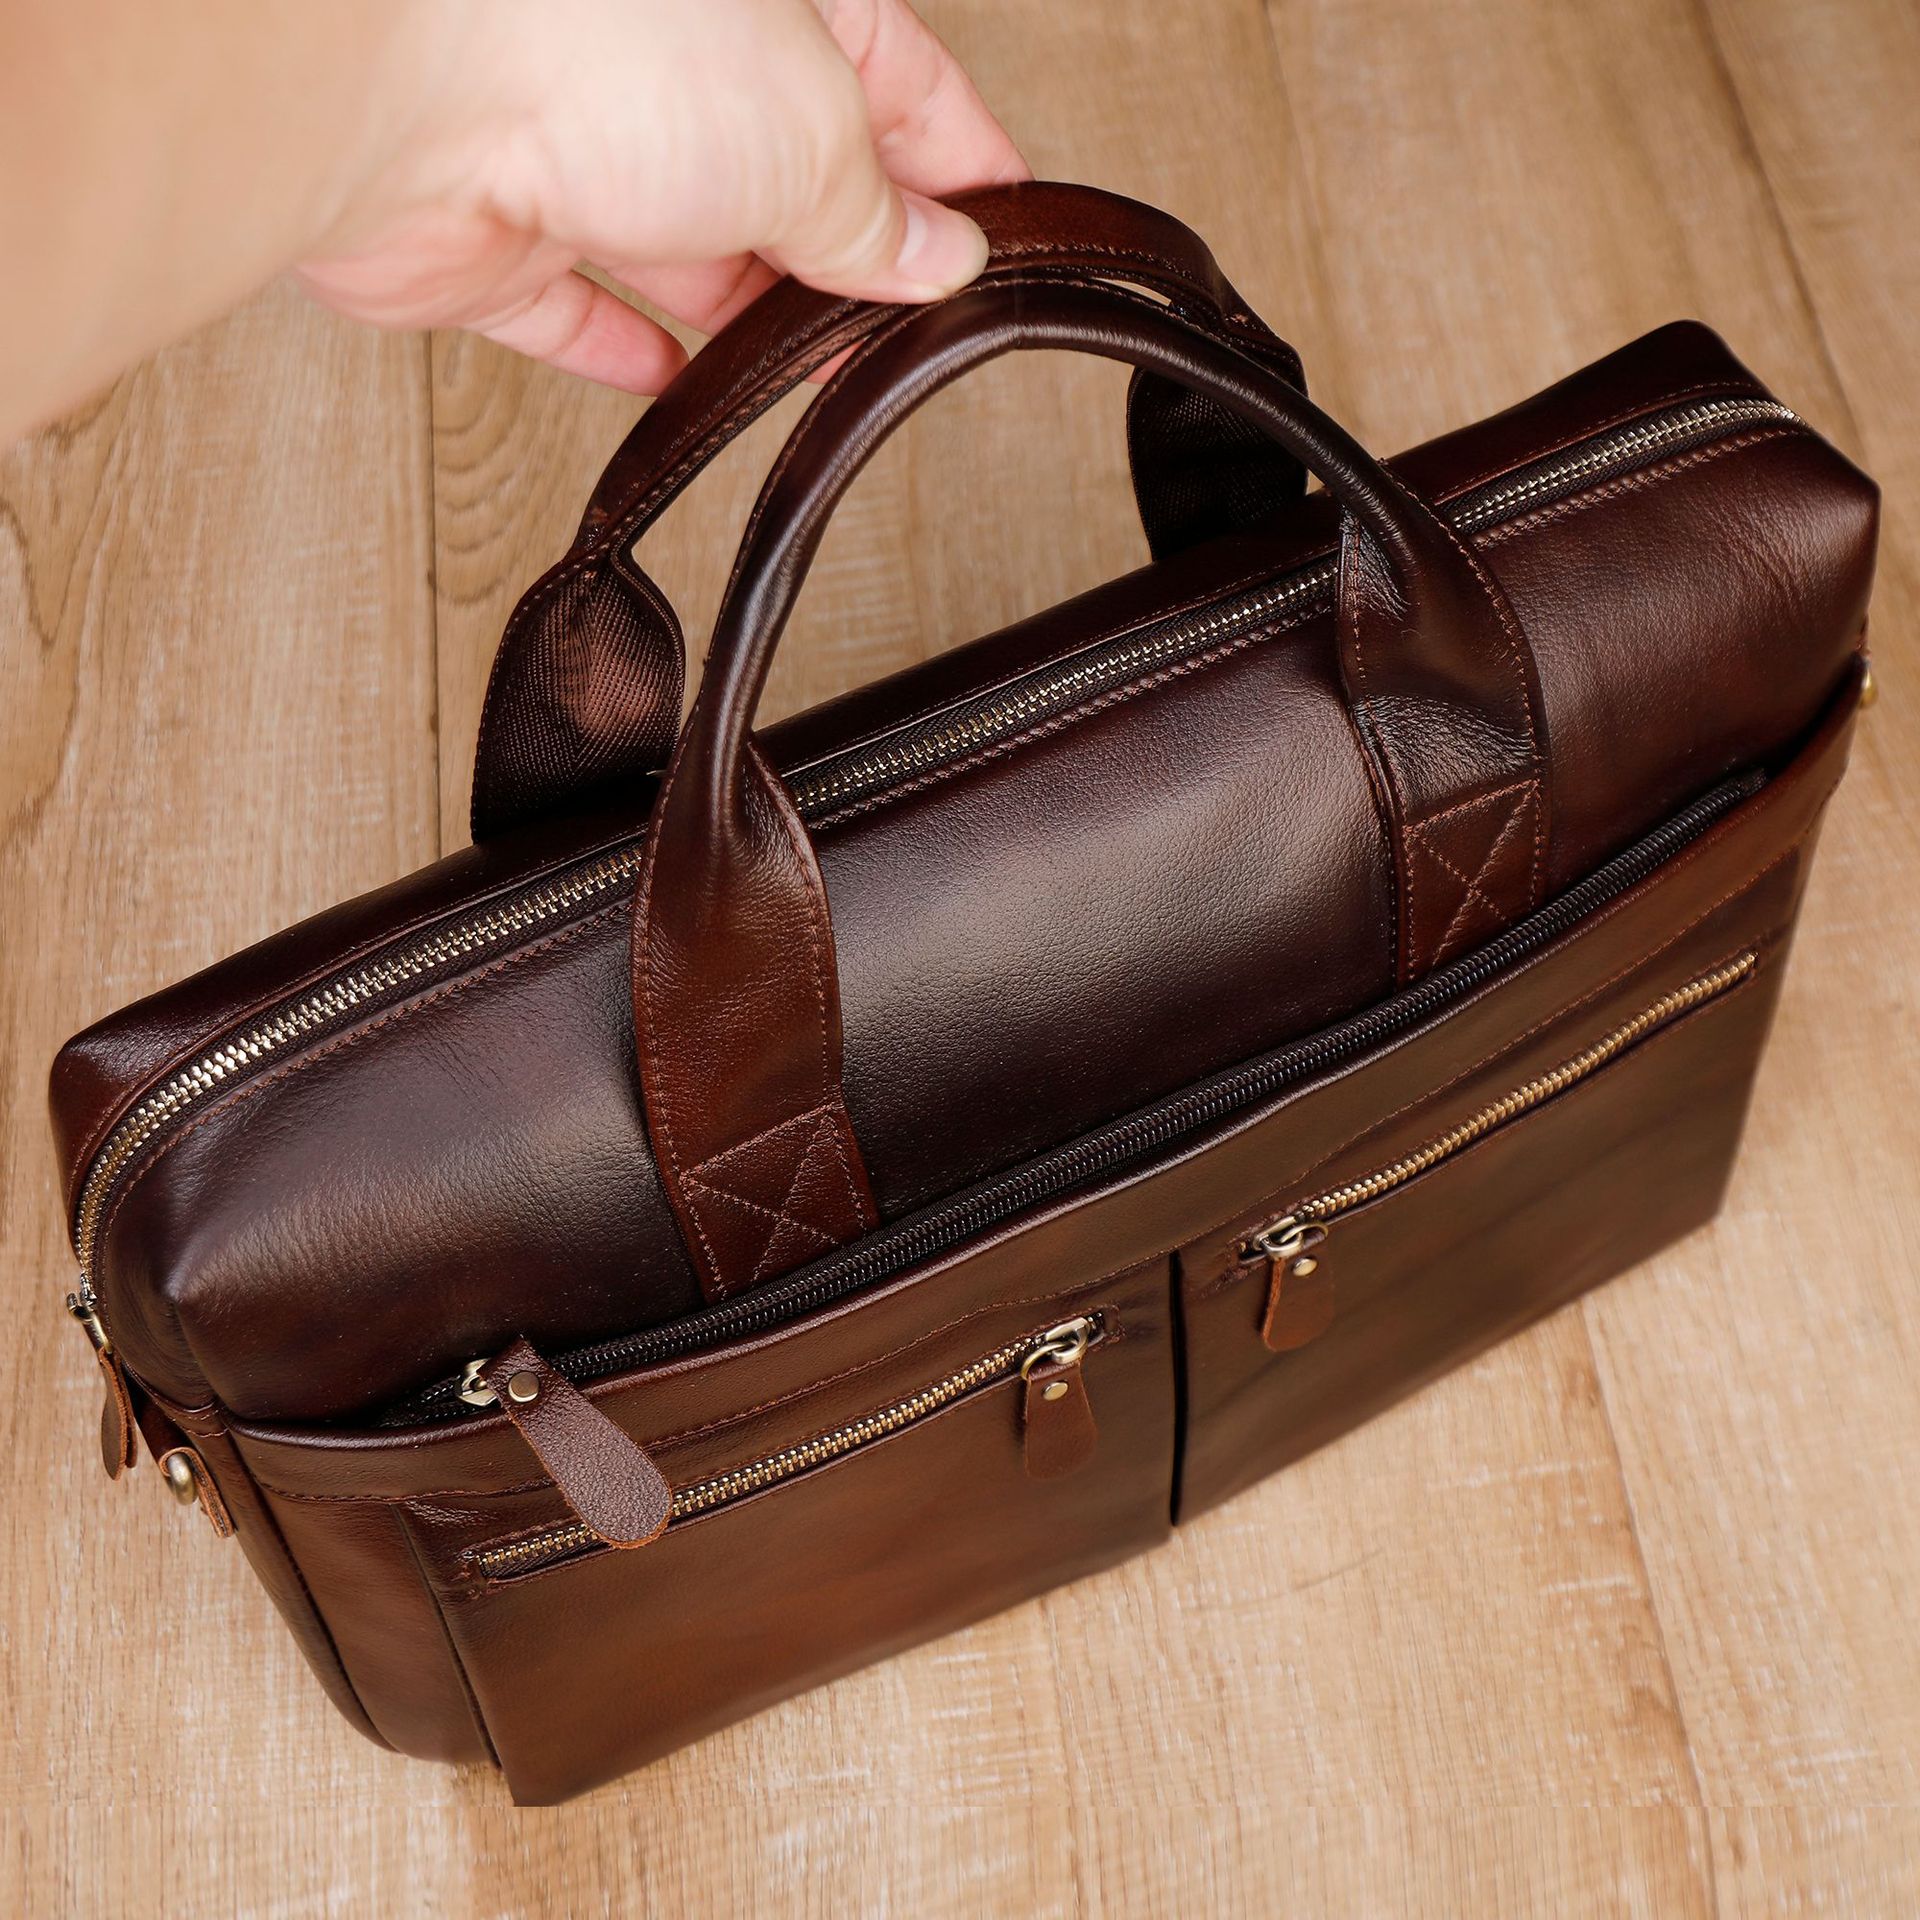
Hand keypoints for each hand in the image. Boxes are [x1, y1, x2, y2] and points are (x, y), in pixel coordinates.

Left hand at [294, 0, 1027, 394]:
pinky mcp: (489, 233)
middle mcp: (661, 58)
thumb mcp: (810, 133)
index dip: (956, 160)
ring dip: (749, 310)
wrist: (395, 80)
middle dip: (848, 250)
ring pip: (683, 242)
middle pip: (784, 166)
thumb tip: (931, 257)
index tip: (998, 231)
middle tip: (904, 321)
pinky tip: (677, 387)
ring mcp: (569, 141)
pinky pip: (571, 307)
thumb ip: (876, 214)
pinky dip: (627, 353)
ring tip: (812, 368)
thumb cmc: (592, 40)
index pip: (893, 77)